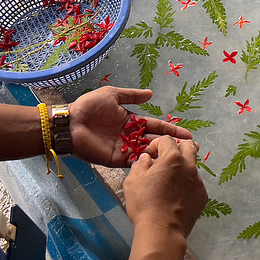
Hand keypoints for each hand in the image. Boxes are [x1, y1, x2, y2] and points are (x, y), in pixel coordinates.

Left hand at [68, 86, 192, 166]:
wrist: (70, 123)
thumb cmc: (88, 106)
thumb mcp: (112, 95)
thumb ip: (131, 95)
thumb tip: (151, 93)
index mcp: (131, 120)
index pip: (156, 125)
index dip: (171, 129)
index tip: (187, 134)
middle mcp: (130, 135)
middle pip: (155, 140)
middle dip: (171, 145)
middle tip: (190, 149)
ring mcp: (123, 148)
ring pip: (147, 152)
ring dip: (162, 155)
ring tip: (179, 158)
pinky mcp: (115, 159)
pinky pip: (133, 162)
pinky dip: (146, 163)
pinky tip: (160, 165)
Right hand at [123, 135, 206, 237]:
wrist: (162, 232)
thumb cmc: (145, 205)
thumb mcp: (133, 181)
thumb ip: (140, 164)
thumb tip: (147, 158)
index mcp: (172, 158)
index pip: (167, 140)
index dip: (157, 144)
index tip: (151, 153)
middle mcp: (189, 166)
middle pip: (189, 145)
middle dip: (177, 147)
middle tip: (165, 158)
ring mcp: (198, 181)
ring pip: (193, 165)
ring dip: (182, 166)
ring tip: (170, 179)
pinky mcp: (203, 195)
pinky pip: (196, 182)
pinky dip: (187, 183)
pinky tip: (176, 194)